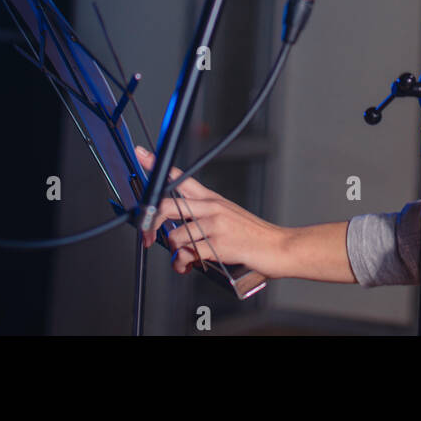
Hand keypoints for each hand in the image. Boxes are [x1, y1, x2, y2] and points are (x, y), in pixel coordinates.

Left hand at [135, 146, 291, 277]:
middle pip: (168, 205)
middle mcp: (212, 207)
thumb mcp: (228, 218)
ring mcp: (215, 225)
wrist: (278, 246)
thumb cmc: (254, 235)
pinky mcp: (218, 244)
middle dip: (151, 224)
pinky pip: (189, 253)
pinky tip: (189, 266)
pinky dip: (184, 263)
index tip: (142, 154)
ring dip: (174, 253)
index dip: (158, 165)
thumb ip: (201, 222)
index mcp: (212, 199)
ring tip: (183, 260)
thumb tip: (177, 237)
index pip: (181, 178)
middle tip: (148, 237)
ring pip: (176, 235)